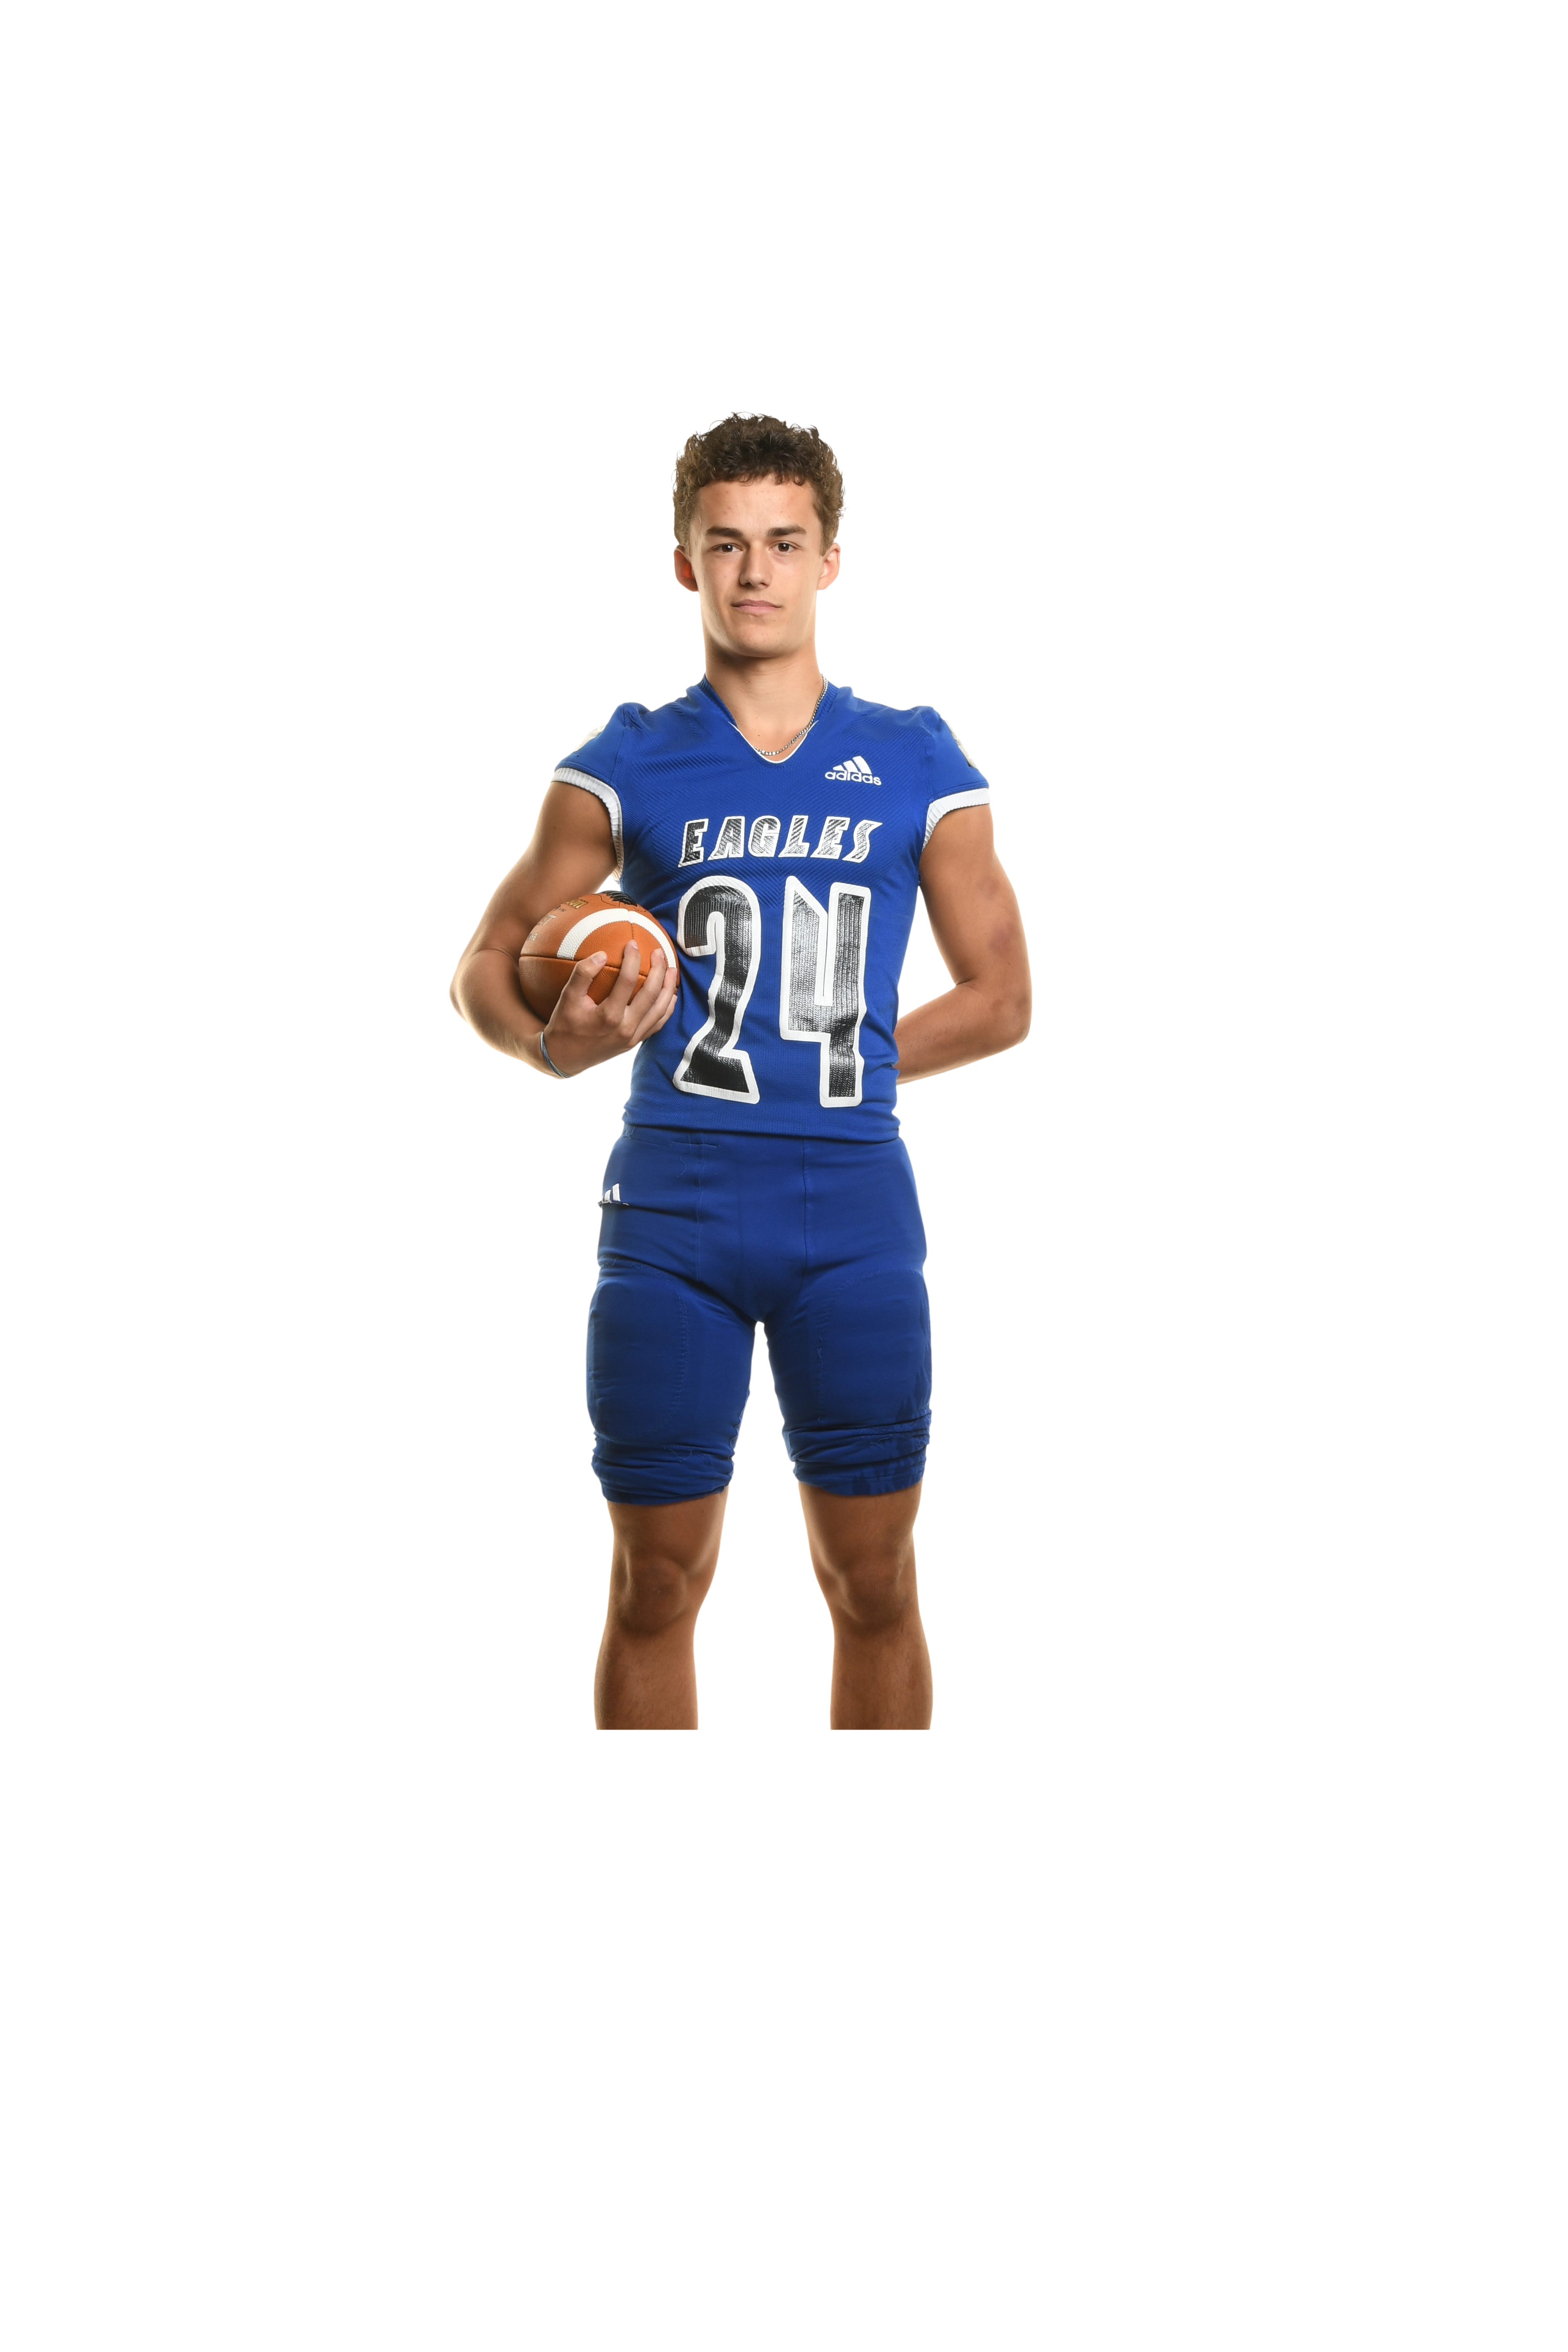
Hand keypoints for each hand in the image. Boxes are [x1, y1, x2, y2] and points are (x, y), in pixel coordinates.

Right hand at [538, 943, 679, 1076]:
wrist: (565, 1058)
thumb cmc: (564, 1025)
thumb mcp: (566, 998)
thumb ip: (582, 974)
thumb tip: (602, 954)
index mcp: (608, 1016)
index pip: (627, 980)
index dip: (632, 959)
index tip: (632, 943)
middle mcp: (625, 1028)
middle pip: (651, 994)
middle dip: (658, 969)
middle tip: (659, 951)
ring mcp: (633, 1037)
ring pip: (660, 1010)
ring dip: (668, 987)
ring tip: (672, 969)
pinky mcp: (635, 1043)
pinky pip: (658, 1024)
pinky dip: (667, 1008)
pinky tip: (670, 994)